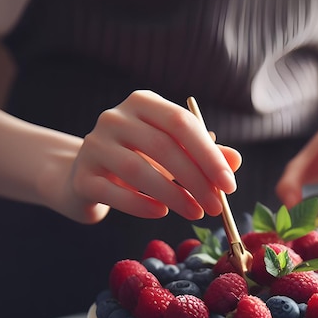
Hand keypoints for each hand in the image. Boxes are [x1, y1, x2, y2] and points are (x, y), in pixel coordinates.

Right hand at [65, 91, 240, 222]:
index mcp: (143, 104)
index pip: (181, 123)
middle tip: (216, 206)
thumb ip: (203, 155)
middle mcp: (115, 118)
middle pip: (162, 146)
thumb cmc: (139, 162)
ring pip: (137, 170)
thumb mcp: (173, 154)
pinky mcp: (82, 177)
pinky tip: (162, 213)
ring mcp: (94, 146)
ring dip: (173, 195)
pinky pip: (114, 192)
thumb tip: (235, 161)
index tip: (230, 185)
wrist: (86, 178)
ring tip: (195, 212)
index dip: (209, 155)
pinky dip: (141, 205)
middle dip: (195, 179)